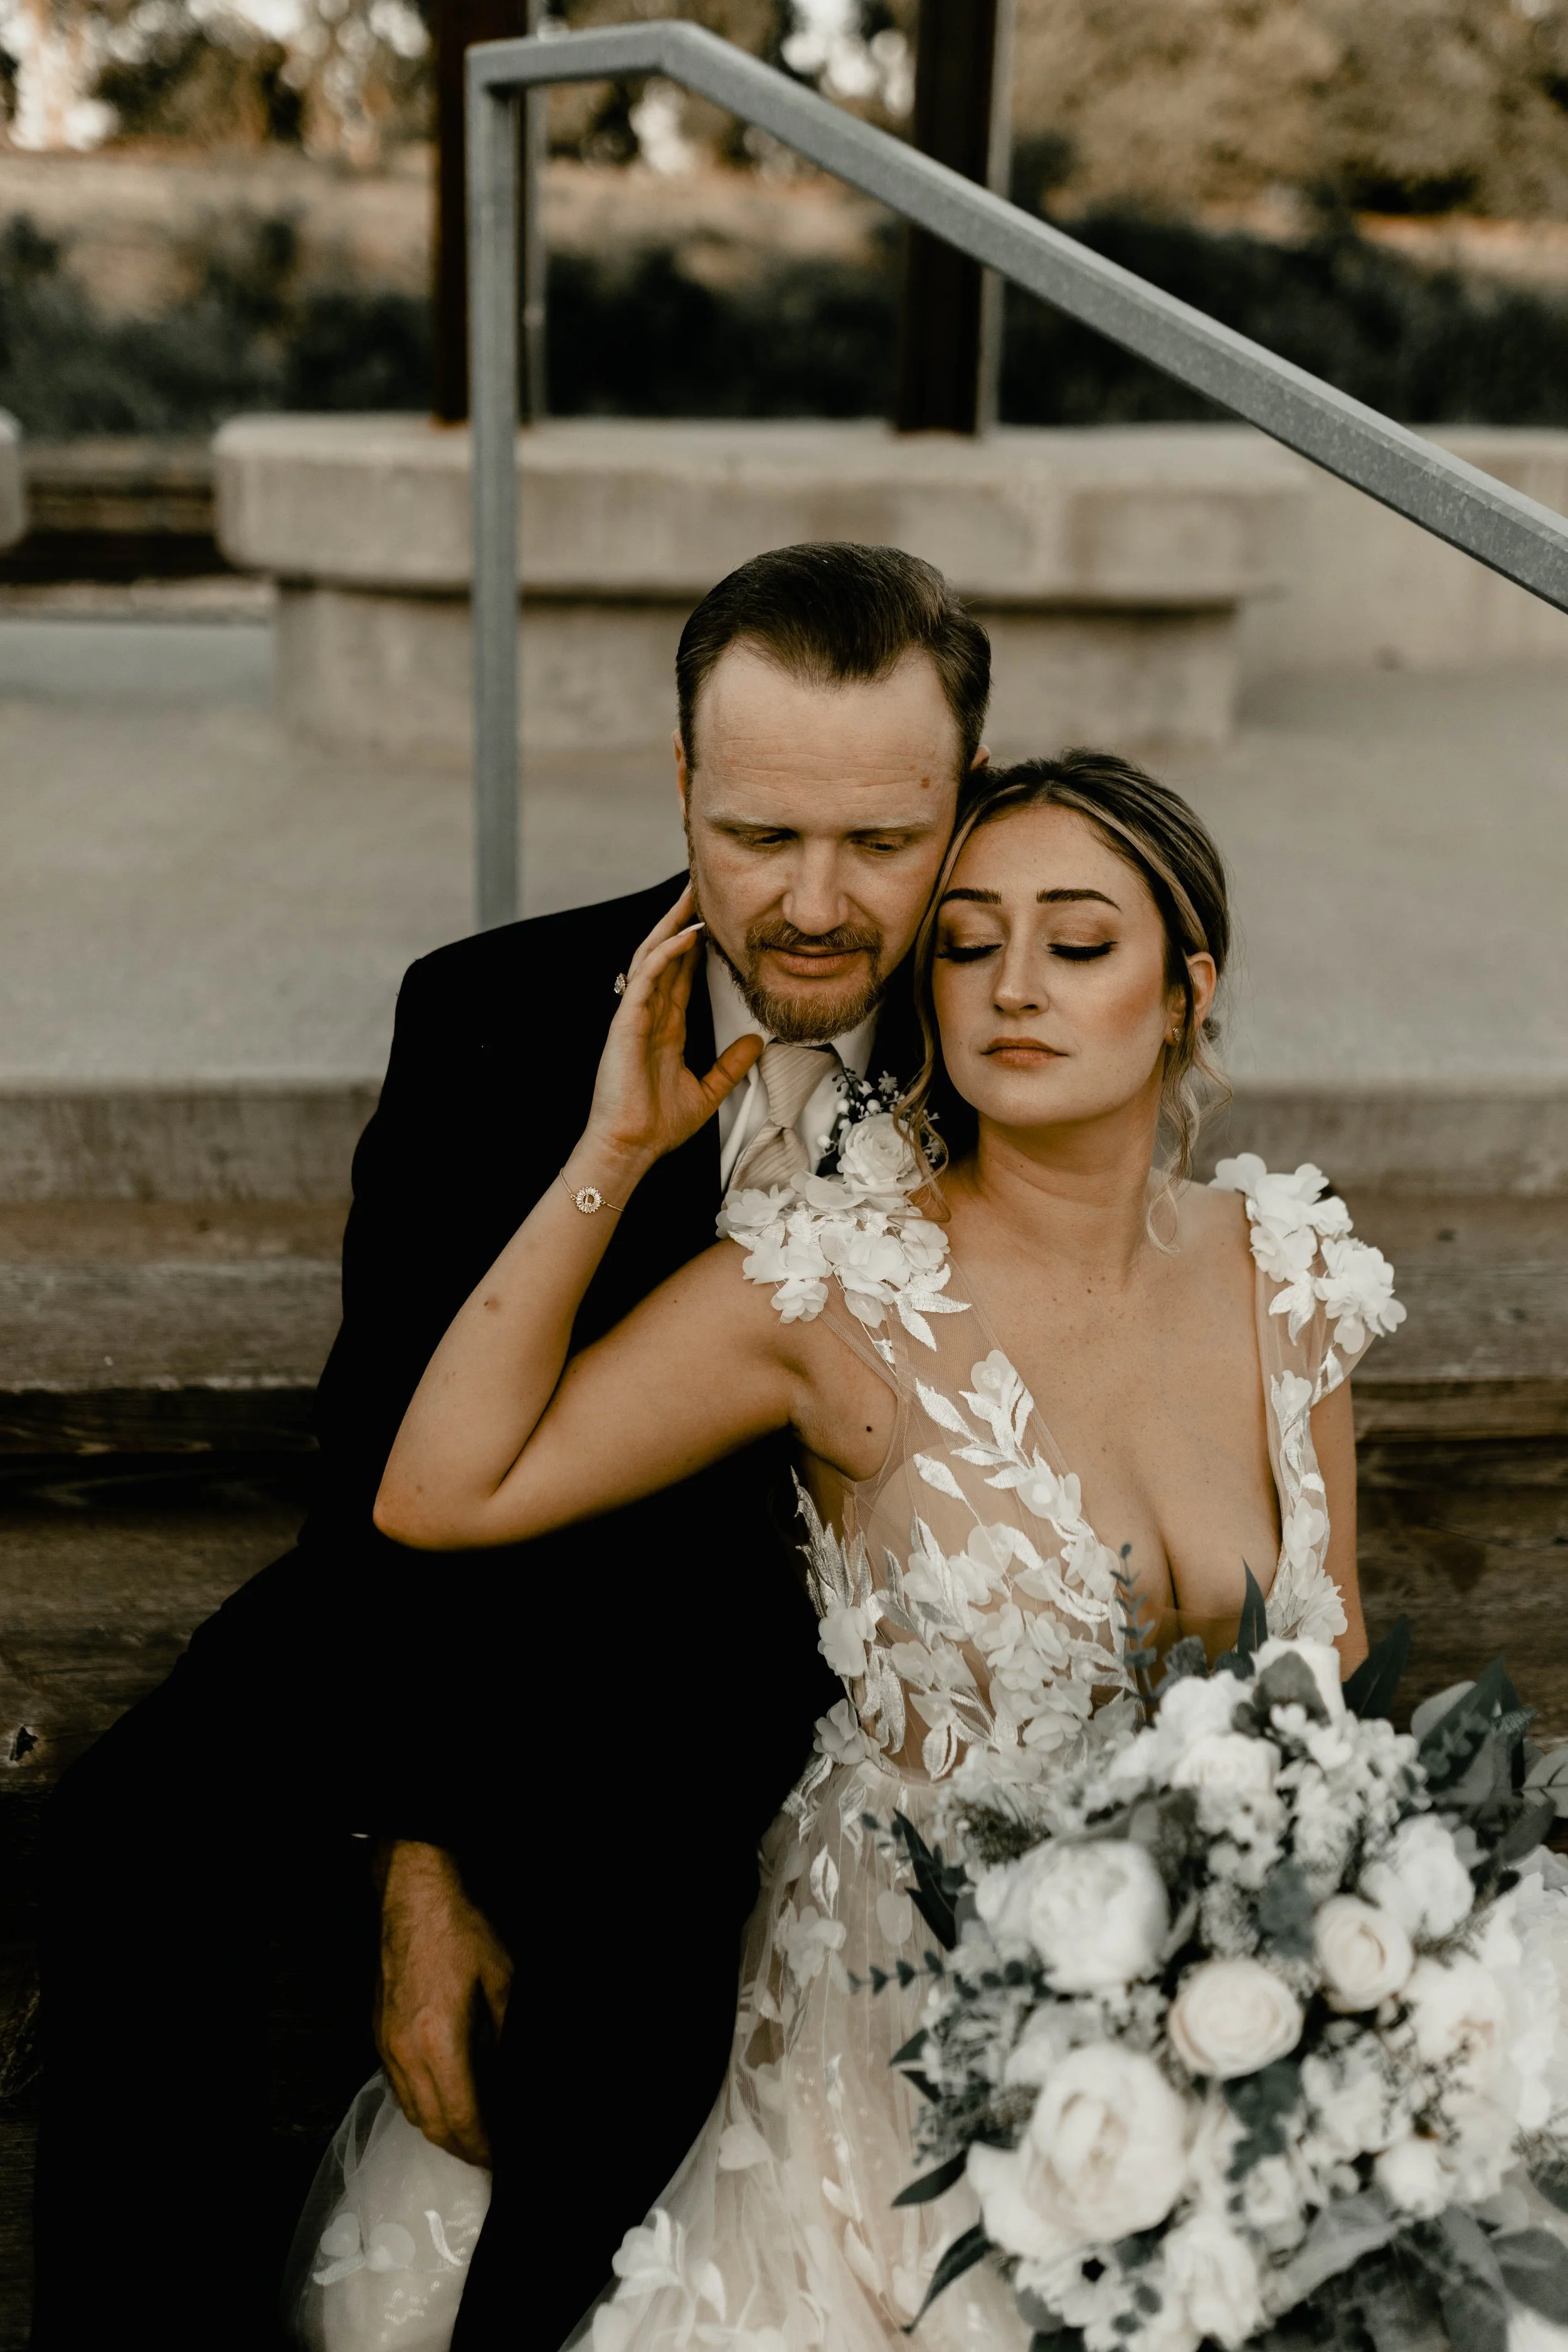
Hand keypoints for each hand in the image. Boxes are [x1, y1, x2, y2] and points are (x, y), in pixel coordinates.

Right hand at [373, 1840, 511, 2166]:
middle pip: (434, 2125)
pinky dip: (423, 2106)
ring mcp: (388, 2046)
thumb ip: (511, 2033)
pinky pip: (399, 2089)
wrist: (415, 1902)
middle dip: (463, 2148)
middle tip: (489, 2155)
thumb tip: (521, 2073)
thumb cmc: (460, 1935)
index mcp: (441, 2042)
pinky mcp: (380, 2036)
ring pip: (413, 2112)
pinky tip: (444, 2099)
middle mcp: (408, 2053)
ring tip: (471, 2135)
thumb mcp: (503, 1982)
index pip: (462, 2118)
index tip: (500, 2159)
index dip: (483, 2146)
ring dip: (441, 2131)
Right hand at [579, 884, 762, 1179]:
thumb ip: (731, 1066)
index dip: (696, 946)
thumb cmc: (658, 1125)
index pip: (681, 975)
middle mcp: (648, 1015)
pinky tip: (683, 937)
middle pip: (665, 955)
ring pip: (652, 957)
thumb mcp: (708, 1091)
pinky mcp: (626, 1022)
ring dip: (671, 926)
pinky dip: (664, 955)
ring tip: (690, 897)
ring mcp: (634, 1015)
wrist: (632, 1146)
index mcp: (664, 1027)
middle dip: (681, 921)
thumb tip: (756, 1043)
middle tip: (700, 889)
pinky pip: (644, 979)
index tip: (715, 921)